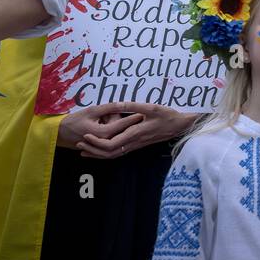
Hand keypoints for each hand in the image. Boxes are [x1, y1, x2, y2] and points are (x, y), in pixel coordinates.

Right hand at [56, 105, 143, 151]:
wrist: (61, 133)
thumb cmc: (75, 120)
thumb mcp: (92, 110)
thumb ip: (109, 108)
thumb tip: (124, 103)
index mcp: (104, 133)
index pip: (123, 124)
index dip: (134, 117)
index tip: (144, 111)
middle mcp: (105, 142)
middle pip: (123, 132)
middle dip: (132, 125)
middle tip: (143, 116)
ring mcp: (103, 147)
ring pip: (120, 139)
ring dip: (126, 131)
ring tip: (135, 123)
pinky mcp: (101, 149)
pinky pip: (114, 144)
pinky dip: (120, 137)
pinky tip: (126, 131)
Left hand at [75, 102, 195, 158]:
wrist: (180, 127)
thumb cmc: (167, 116)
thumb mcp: (151, 107)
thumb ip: (133, 106)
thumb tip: (118, 103)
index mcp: (135, 133)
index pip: (111, 144)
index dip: (96, 142)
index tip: (85, 135)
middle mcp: (134, 143)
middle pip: (109, 153)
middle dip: (93, 150)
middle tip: (79, 144)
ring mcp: (135, 146)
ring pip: (113, 155)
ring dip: (98, 154)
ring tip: (84, 150)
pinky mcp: (137, 145)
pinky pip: (119, 153)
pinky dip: (107, 153)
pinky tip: (99, 150)